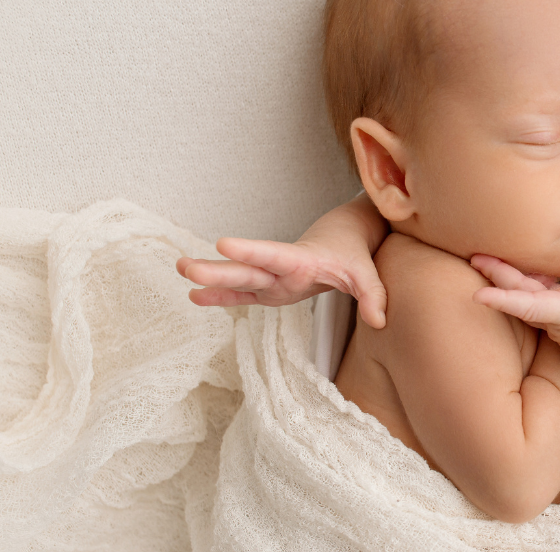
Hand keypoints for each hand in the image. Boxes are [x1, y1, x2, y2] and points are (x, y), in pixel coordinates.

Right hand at [176, 235, 387, 328]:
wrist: (343, 238)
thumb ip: (373, 295)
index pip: (274, 254)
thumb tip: (380, 321)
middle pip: (247, 269)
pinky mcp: (269, 290)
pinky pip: (242, 294)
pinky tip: (195, 296)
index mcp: (300, 259)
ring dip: (211, 278)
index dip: (251, 251)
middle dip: (218, 269)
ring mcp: (271, 279)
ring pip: (239, 279)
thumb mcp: (366, 272)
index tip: (224, 243)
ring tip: (180, 269)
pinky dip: (220, 296)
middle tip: (184, 265)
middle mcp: (280, 268)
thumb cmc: (352, 254)